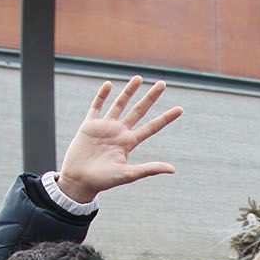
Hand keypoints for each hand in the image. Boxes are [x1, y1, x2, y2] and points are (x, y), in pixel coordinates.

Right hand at [55, 77, 182, 203]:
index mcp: (129, 143)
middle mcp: (119, 132)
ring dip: (129, 91)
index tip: (180, 109)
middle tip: (163, 83)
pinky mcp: (89, 125)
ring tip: (139, 78)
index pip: (152, 127)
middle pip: (139, 111)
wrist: (79, 180)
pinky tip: (108, 84)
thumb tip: (172, 169)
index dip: (166, 118)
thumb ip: (149, 169)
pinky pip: (96, 106)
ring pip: (120, 104)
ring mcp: (105, 127)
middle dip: (151, 97)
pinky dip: (102, 95)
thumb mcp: (128, 174)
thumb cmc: (103, 181)